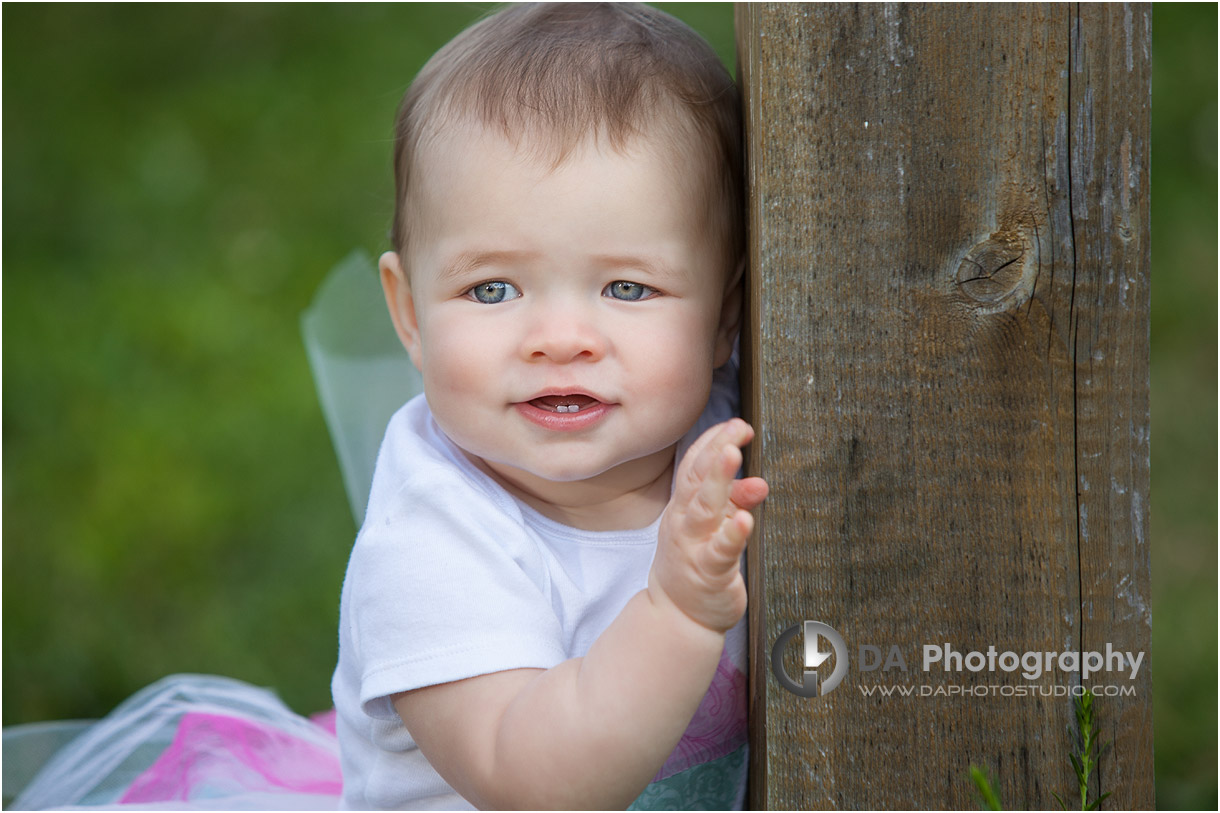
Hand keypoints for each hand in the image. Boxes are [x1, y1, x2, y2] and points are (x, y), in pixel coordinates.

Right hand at [648, 418, 767, 632]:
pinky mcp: (708, 573)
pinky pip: (719, 551)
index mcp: (684, 506)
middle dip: (717, 450)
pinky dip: (731, 534)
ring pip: (705, 509)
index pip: (693, 465)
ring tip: (734, 456)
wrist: (679, 615)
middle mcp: (684, 521)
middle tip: (738, 429)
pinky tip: (744, 520)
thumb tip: (758, 482)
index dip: (712, 441)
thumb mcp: (715, 527)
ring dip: (719, 480)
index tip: (735, 423)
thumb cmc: (697, 562)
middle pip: (696, 479)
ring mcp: (693, 546)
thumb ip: (736, 503)